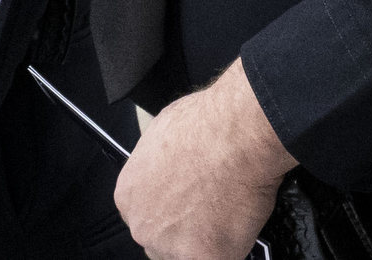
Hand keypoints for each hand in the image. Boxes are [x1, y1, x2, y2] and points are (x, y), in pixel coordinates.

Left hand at [115, 63, 290, 259]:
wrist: (238, 134)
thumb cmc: (207, 124)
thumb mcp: (164, 131)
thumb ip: (159, 163)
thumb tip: (172, 164)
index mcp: (129, 196)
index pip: (145, 216)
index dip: (170, 210)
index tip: (187, 205)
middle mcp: (143, 225)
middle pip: (162, 240)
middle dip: (186, 228)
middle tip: (212, 207)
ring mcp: (171, 246)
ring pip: (188, 253)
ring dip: (207, 238)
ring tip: (231, 209)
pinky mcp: (204, 257)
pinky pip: (222, 257)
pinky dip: (235, 243)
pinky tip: (242, 218)